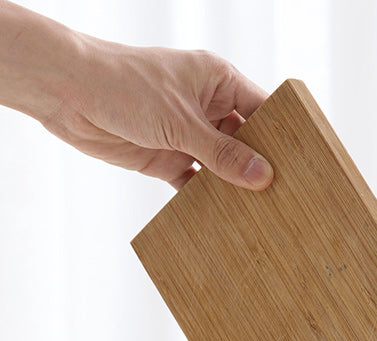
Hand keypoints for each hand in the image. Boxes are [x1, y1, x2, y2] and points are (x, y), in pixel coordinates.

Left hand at [0, 1, 271, 189]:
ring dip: (235, 185)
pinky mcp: (168, 158)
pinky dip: (207, 198)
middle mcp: (207, 107)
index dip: (283, 135)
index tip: (303, 163)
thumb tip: (263, 176)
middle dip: (261, 166)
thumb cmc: (124, 85)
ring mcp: (188, 134)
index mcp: (217, 81)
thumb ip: (223, 153)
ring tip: (262, 211)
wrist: (65, 93)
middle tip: (286, 194)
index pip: (263, 108)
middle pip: (246, 141)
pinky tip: (225, 216)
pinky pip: (197, 183)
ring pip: (223, 165)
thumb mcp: (182, 122)